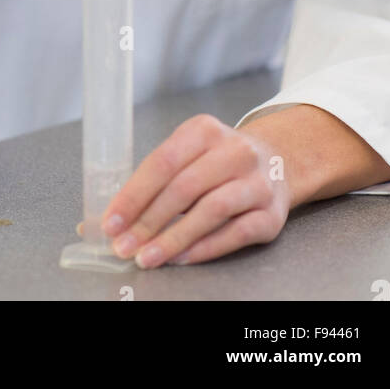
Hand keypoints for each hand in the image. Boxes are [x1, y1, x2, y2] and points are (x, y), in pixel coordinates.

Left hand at [99, 113, 290, 267]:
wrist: (278, 162)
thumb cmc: (219, 161)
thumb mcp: (190, 153)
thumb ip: (156, 180)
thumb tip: (111, 219)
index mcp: (204, 130)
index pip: (162, 162)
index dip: (134, 195)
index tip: (111, 222)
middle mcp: (235, 151)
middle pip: (184, 188)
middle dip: (149, 221)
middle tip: (124, 246)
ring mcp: (257, 182)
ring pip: (211, 211)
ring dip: (173, 238)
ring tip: (147, 257)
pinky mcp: (272, 214)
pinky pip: (236, 234)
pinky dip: (204, 248)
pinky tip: (180, 258)